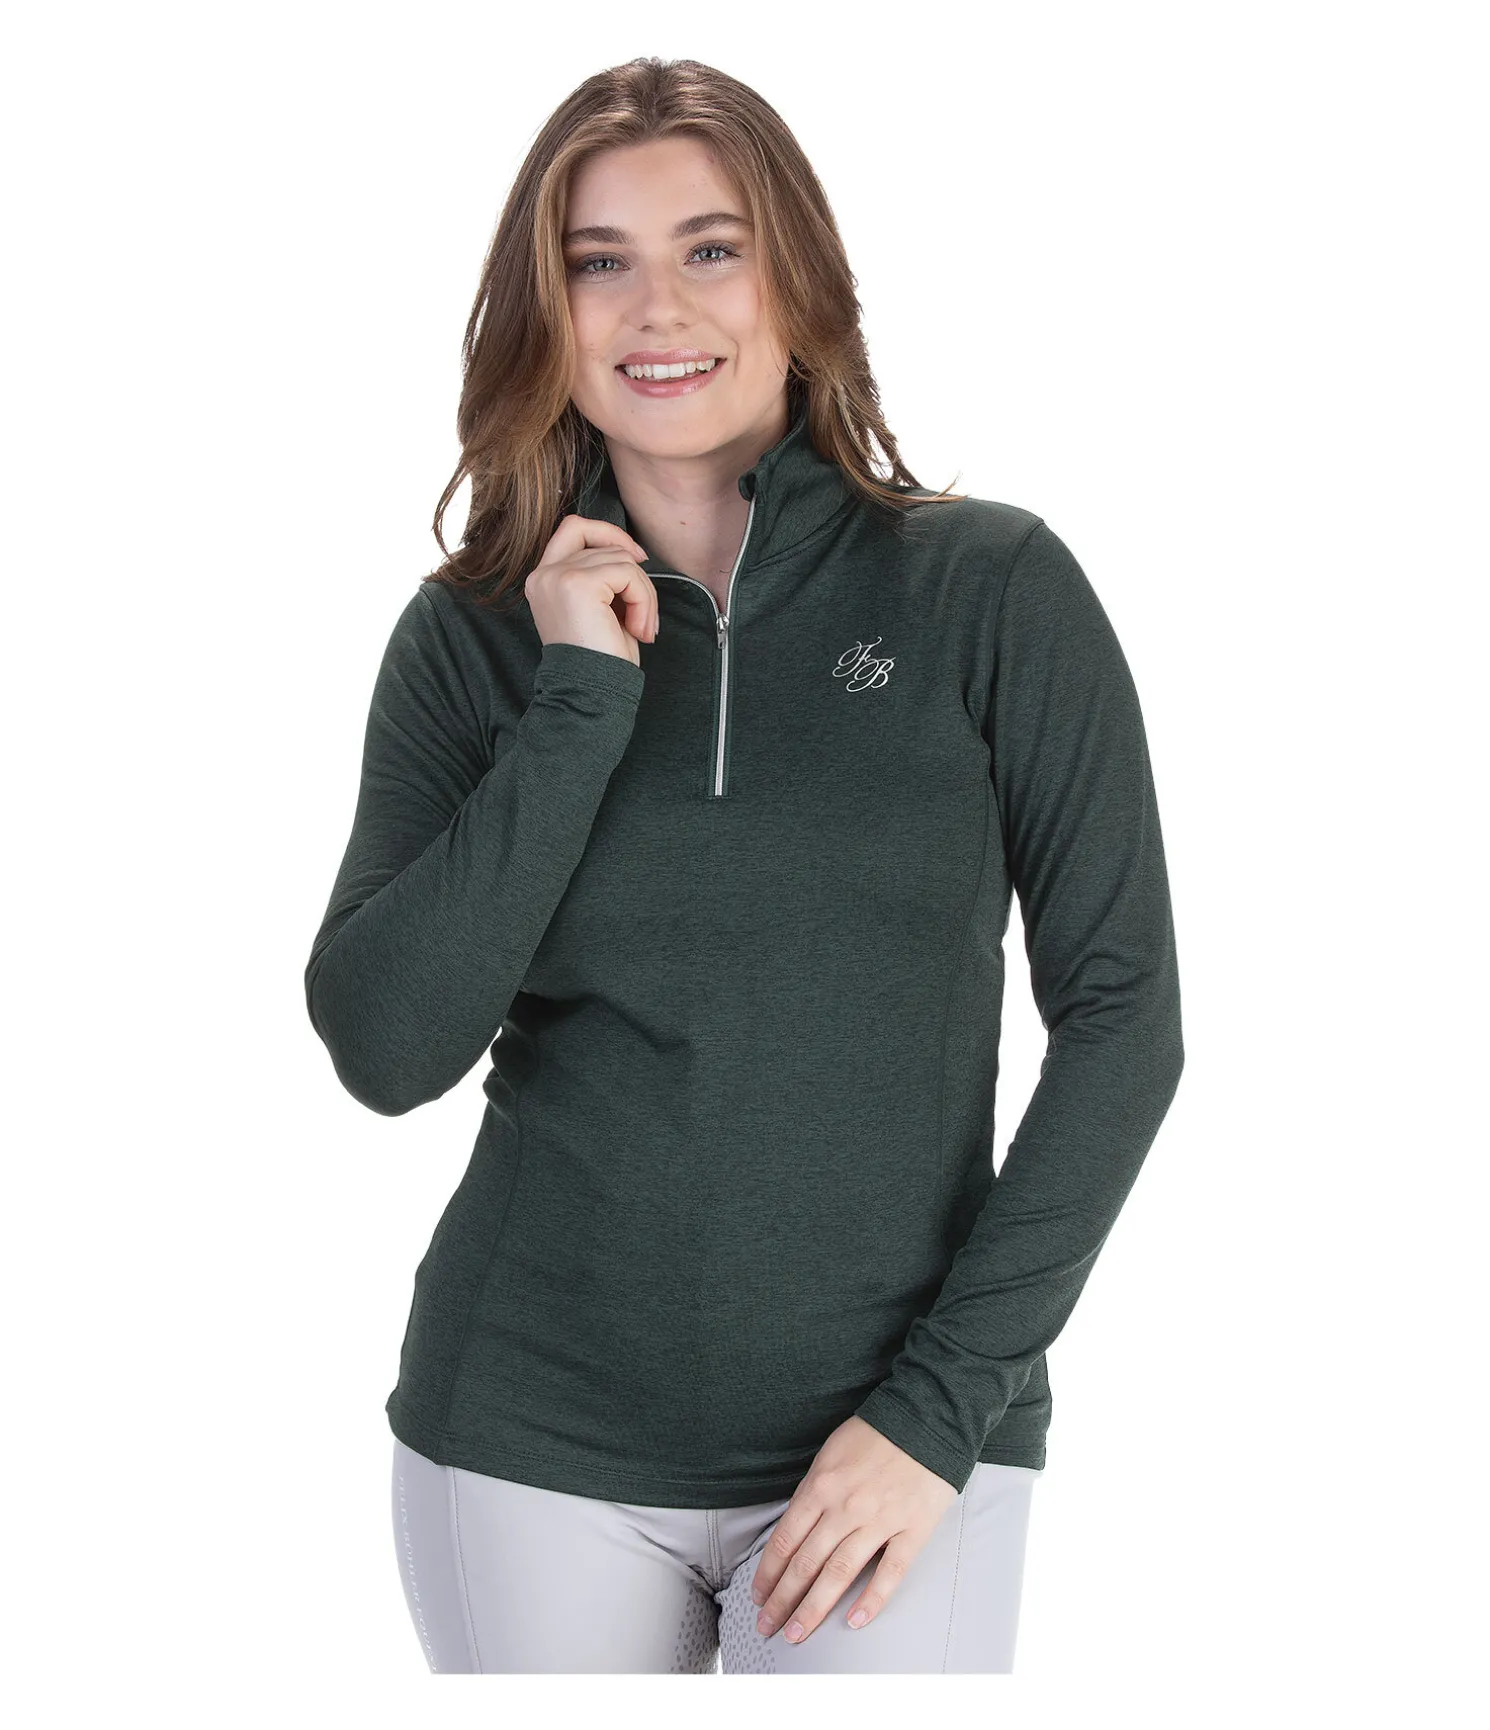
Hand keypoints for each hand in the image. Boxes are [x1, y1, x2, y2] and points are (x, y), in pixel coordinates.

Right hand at [524, 515, 655, 665]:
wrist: (590, 694)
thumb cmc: (599, 660)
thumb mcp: (599, 608)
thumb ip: (604, 575)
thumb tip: (633, 553)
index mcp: (544, 579)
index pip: (574, 528)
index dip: (609, 534)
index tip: (637, 560)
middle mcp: (544, 575)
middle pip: (605, 544)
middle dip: (636, 575)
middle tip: (644, 609)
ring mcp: (557, 577)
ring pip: (622, 559)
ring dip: (643, 595)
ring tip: (640, 628)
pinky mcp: (577, 584)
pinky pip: (628, 574)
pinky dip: (643, 601)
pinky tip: (638, 629)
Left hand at [748, 1415, 957, 1643]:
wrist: (928, 1418)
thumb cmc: (877, 1433)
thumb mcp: (831, 1453)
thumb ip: (813, 1491)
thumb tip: (795, 1528)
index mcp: (820, 1487)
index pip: (785, 1540)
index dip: (768, 1574)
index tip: (758, 1596)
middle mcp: (844, 1509)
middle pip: (805, 1564)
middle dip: (782, 1601)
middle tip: (768, 1627)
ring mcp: (879, 1522)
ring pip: (838, 1575)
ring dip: (813, 1609)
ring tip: (798, 1634)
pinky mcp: (912, 1531)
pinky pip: (889, 1574)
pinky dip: (870, 1601)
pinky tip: (854, 1622)